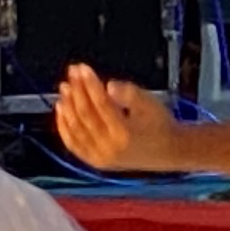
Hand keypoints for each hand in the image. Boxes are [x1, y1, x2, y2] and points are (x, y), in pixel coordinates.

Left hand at [55, 63, 181, 172]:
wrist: (169, 151)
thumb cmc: (159, 124)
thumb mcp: (150, 104)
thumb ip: (129, 93)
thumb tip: (108, 86)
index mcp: (125, 133)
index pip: (100, 103)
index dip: (89, 83)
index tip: (82, 69)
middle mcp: (110, 148)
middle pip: (86, 115)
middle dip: (77, 91)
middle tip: (72, 74)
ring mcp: (101, 157)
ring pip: (76, 129)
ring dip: (68, 106)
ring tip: (64, 88)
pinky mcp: (96, 162)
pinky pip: (74, 144)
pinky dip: (64, 127)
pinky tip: (60, 110)